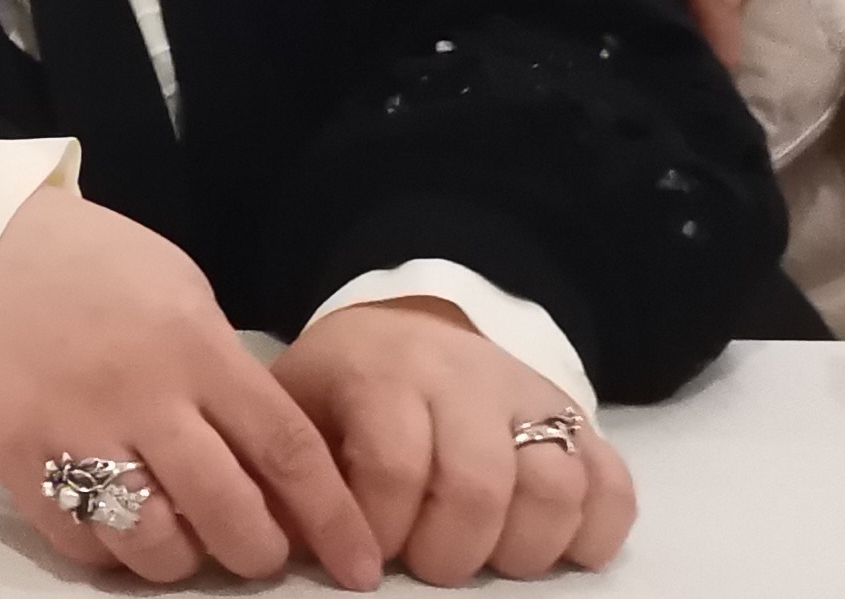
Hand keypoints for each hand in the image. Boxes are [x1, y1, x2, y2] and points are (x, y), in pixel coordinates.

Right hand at [0, 190, 381, 588]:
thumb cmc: (99, 268)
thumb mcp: (185, 294)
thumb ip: (228, 374)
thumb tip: (277, 467)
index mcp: (194, 346)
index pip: (286, 449)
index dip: (331, 517)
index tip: (356, 562)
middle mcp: (140, 395)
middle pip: (229, 514)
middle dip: (260, 551)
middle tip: (258, 547)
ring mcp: (73, 431)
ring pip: (156, 547)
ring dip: (185, 558)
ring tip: (182, 533)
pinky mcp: (17, 459)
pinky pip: (83, 545)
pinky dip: (112, 549)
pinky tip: (117, 520)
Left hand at [274, 299, 635, 583]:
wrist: (400, 333)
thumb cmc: (339, 390)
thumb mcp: (294, 410)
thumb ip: (288, 473)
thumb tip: (288, 548)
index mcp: (384, 371)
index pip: (394, 462)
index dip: (382, 529)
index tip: (363, 560)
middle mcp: (463, 374)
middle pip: (480, 482)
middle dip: (450, 551)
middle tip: (426, 567)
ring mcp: (529, 395)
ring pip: (556, 485)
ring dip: (522, 550)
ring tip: (485, 559)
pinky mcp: (577, 420)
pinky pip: (613, 482)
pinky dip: (594, 532)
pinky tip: (553, 551)